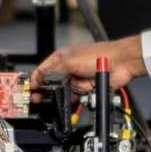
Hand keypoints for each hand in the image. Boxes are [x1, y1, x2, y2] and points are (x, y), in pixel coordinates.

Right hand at [30, 35, 145, 93]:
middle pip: (52, 83)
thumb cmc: (98, 55)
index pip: (42, 70)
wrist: (121, 64)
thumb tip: (36, 78)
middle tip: (42, 96)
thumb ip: (50, 71)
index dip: (35, 80)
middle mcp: (68, 67)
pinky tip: (84, 89)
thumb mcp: (68, 62)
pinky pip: (76, 96)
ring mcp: (77, 78)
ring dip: (69, 91)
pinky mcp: (86, 87)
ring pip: (65, 91)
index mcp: (61, 57)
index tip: (29, 90)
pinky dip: (79, 95)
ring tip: (76, 85)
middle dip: (51, 89)